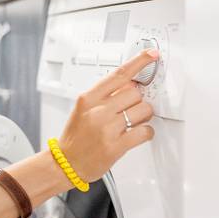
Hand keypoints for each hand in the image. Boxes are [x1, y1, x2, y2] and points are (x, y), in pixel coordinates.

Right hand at [57, 48, 159, 182]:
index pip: (118, 74)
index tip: (151, 54)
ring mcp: (107, 128)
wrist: (67, 163)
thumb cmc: (76, 136)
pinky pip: (145, 131)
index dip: (139, 62)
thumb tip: (131, 85)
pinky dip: (146, 132)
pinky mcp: (117, 145)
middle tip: (131, 109)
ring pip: (144, 111)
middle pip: (135, 93)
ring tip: (132, 123)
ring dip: (144, 116)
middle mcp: (98, 111)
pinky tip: (136, 134)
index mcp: (88, 98)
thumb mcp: (83, 109)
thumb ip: (105, 96)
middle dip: (138, 101)